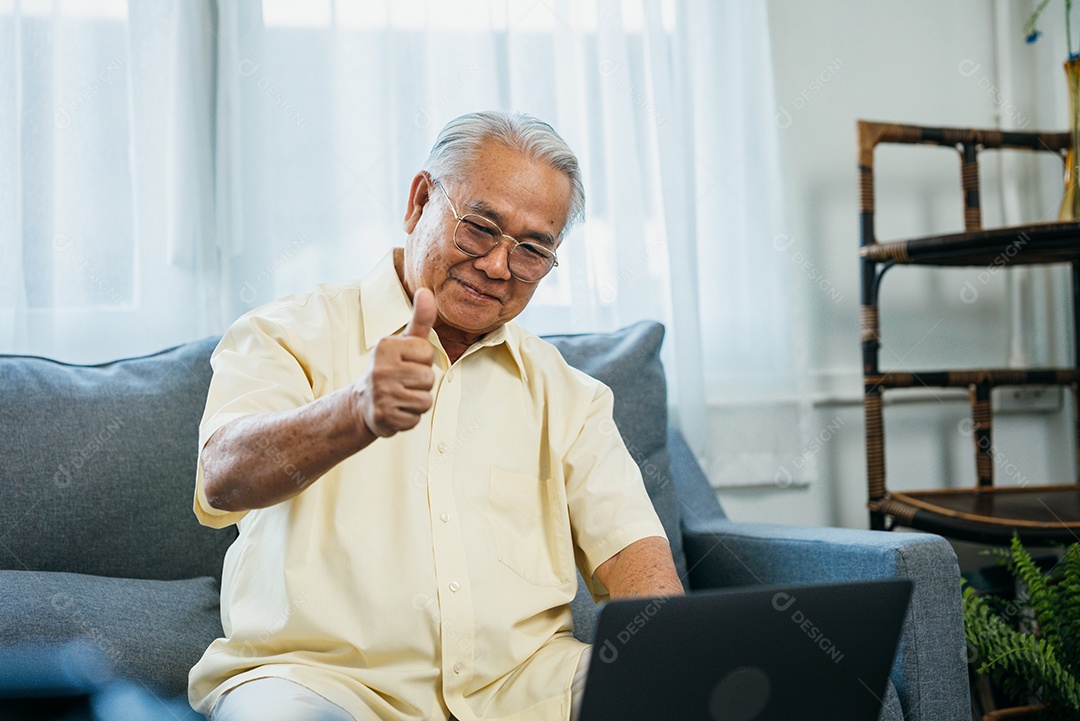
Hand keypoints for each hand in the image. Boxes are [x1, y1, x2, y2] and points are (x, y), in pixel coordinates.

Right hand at [354, 288, 436, 437]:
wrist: (363, 404)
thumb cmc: (390, 368)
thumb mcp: (404, 342)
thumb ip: (419, 319)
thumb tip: (427, 291)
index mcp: (385, 346)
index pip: (427, 353)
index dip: (422, 360)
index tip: (406, 363)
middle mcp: (380, 368)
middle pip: (428, 378)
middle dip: (421, 384)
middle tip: (403, 383)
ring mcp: (380, 393)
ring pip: (424, 400)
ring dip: (417, 402)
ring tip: (401, 396)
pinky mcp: (383, 416)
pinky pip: (416, 419)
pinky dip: (409, 418)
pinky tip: (396, 410)